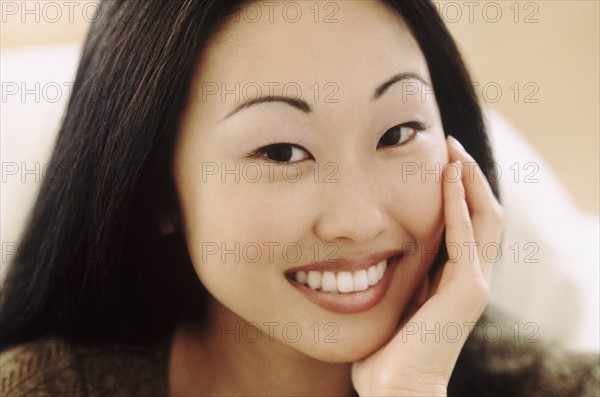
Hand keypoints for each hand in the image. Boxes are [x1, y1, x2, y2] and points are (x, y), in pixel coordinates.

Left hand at [351, 136, 503, 395]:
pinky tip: (448, 178)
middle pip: (483, 214)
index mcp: (454, 278)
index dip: (457, 191)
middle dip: (468, 178)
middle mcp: (471, 276)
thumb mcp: (397, 301)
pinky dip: (458, 204)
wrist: (398, 389)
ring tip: (452, 152)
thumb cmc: (389, 350)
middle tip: (448, 146)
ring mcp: (473, 283)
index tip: (437, 162)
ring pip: (484, 218)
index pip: (467, 223)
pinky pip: (464, 237)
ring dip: (468, 182)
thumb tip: (377, 256)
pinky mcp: (467, 290)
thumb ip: (401, 278)